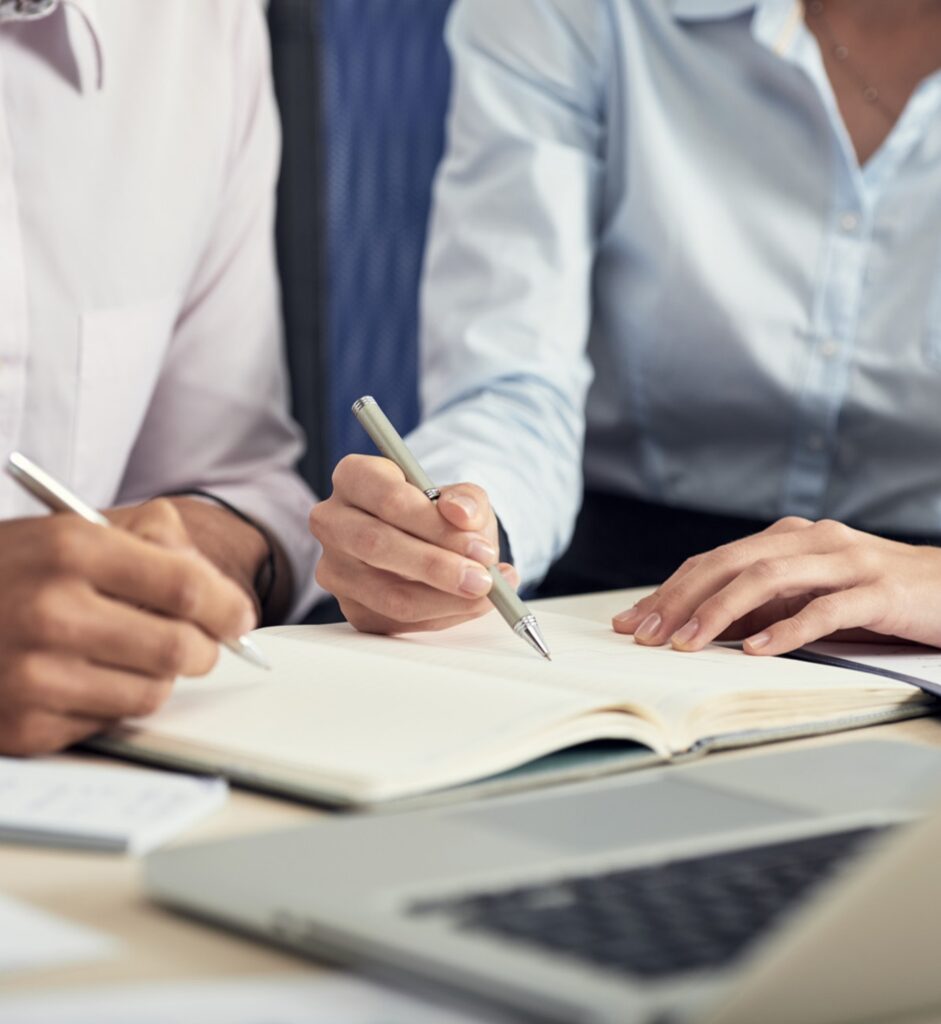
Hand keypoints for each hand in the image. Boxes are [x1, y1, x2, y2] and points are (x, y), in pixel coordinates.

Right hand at [0, 500, 256, 754]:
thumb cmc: (4, 572)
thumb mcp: (67, 530)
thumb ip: (148, 539)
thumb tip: (216, 587)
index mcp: (71, 549)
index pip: (187, 587)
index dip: (228, 607)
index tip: (239, 617)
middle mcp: (52, 611)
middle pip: (182, 648)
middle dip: (202, 648)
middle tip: (195, 644)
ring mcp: (34, 674)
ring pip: (154, 692)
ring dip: (157, 678)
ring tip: (128, 656)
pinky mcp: (24, 726)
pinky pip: (110, 723)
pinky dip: (110, 704)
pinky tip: (81, 679)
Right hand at [309, 454, 517, 632]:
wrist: (427, 541)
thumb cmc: (439, 513)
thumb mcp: (461, 497)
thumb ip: (467, 500)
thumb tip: (462, 515)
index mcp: (354, 477)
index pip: (388, 499)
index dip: (435, 525)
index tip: (481, 547)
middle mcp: (332, 521)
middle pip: (377, 545)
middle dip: (438, 567)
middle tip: (484, 580)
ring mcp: (336, 569)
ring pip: (388, 595)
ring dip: (446, 600)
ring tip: (487, 594)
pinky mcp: (351, 607)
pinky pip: (397, 622)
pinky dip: (442, 617)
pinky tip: (470, 604)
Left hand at [612, 516, 940, 655]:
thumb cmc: (875, 595)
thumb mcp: (810, 594)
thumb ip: (764, 603)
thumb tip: (701, 627)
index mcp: (789, 538)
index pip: (715, 561)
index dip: (670, 589)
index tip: (632, 620)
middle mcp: (811, 540)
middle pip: (730, 564)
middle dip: (680, 599)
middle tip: (644, 634)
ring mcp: (846, 562)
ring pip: (768, 579)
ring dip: (719, 613)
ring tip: (686, 642)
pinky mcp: (878, 591)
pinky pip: (825, 609)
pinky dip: (787, 630)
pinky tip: (757, 650)